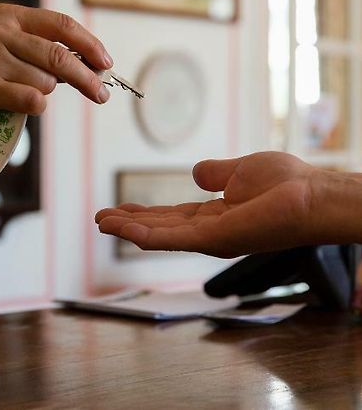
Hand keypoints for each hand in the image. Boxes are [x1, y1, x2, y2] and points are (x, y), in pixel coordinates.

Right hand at [0, 4, 112, 127]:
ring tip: (18, 91)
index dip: (90, 44)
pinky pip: (33, 101)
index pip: (62, 26)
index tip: (106, 62)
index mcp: (9, 16)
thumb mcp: (0, 45)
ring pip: (46, 83)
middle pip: (62, 57)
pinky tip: (18, 104)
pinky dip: (35, 107)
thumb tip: (81, 67)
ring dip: (43, 93)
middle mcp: (1, 31)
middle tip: (103, 95)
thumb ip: (36, 51)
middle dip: (89, 80)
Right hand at [96, 152, 323, 257]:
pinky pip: (171, 238)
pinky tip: (122, 229)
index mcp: (213, 214)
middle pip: (160, 228)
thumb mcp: (240, 171)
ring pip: (159, 235)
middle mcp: (207, 230)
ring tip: (102, 222)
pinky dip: (144, 235)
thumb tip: (196, 172)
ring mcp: (209, 238)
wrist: (310, 194)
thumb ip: (215, 173)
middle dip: (130, 223)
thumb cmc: (284, 183)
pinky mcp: (213, 239)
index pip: (170, 216)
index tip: (121, 209)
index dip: (144, 213)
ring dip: (129, 230)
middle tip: (101, 218)